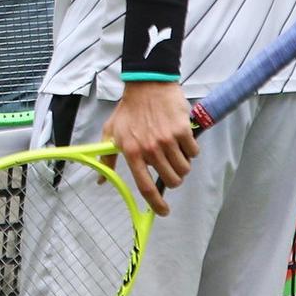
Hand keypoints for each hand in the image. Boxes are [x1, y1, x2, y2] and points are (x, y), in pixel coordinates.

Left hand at [99, 81, 198, 216]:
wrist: (147, 83)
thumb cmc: (128, 109)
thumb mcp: (112, 131)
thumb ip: (107, 158)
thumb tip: (102, 181)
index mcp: (131, 151)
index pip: (145, 187)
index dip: (156, 204)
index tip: (163, 212)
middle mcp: (150, 149)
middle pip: (171, 180)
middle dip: (172, 178)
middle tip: (168, 166)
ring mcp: (167, 140)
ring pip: (184, 169)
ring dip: (182, 164)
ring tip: (174, 150)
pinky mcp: (182, 131)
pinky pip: (193, 153)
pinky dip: (190, 150)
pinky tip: (182, 139)